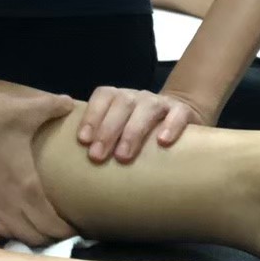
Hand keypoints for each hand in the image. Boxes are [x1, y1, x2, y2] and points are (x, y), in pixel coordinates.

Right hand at [0, 80, 75, 245]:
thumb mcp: (26, 109)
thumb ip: (53, 107)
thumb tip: (70, 102)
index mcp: (26, 188)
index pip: (52, 227)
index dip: (65, 231)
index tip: (71, 228)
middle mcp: (4, 206)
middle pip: (32, 238)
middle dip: (47, 236)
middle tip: (51, 228)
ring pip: (7, 237)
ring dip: (20, 237)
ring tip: (27, 228)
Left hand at [78, 87, 210, 164]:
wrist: (180, 115)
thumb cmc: (140, 130)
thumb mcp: (121, 129)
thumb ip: (102, 137)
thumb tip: (76, 164)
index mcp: (119, 97)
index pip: (102, 96)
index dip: (91, 115)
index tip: (82, 141)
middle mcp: (138, 96)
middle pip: (121, 104)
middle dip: (107, 130)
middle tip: (97, 156)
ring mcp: (160, 102)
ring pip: (146, 108)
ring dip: (132, 131)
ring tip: (123, 156)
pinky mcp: (183, 111)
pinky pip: (178, 114)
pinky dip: (170, 126)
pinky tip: (162, 142)